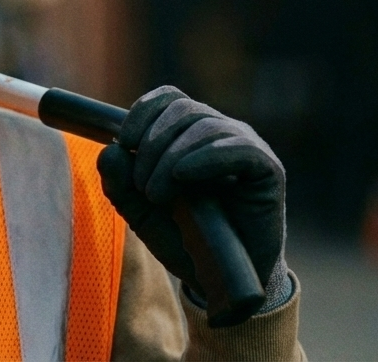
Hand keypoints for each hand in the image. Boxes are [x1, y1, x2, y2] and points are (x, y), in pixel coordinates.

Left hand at [96, 86, 287, 304]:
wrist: (220, 279)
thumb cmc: (183, 238)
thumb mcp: (140, 211)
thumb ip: (120, 183)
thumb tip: (109, 151)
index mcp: (190, 134)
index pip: (167, 98)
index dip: (142, 113)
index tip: (124, 143)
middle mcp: (220, 132)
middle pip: (182, 109)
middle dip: (152, 144)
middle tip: (142, 186)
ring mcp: (245, 148)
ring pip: (204, 126)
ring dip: (170, 158)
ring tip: (158, 196)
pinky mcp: (267, 170)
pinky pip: (238, 148)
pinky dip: (205, 157)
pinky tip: (183, 175)